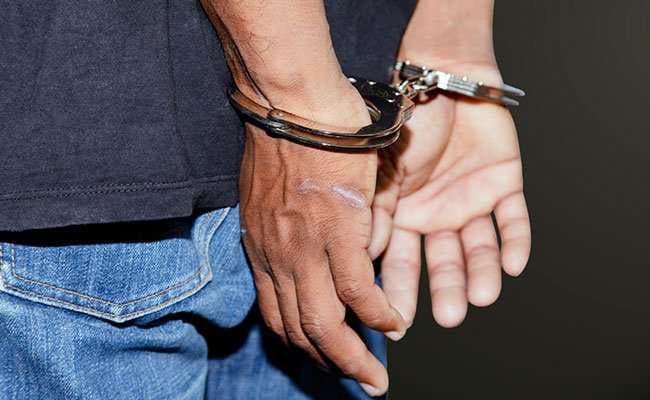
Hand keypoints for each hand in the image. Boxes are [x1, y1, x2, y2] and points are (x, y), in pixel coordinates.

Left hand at [202, 3, 405, 394]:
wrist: (291, 105)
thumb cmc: (281, 139)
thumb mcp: (266, 195)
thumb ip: (279, 229)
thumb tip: (301, 248)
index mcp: (261, 250)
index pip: (276, 314)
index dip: (299, 342)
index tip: (320, 356)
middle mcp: (278, 258)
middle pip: (299, 329)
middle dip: (328, 364)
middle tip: (356, 382)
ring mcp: (305, 248)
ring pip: (326, 323)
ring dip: (353, 356)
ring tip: (374, 376)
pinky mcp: (338, 232)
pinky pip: (359, 290)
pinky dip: (377, 314)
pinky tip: (393, 323)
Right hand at [371, 62, 530, 328]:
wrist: (442, 77)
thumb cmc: (407, 121)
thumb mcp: (383, 170)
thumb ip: (378, 213)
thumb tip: (368, 257)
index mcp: (406, 215)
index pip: (402, 261)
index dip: (400, 290)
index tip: (398, 322)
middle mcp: (438, 214)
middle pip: (444, 260)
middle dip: (447, 288)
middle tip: (449, 318)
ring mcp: (472, 200)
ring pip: (480, 246)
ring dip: (482, 272)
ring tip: (482, 296)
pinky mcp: (505, 184)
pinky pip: (513, 219)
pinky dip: (515, 241)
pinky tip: (514, 265)